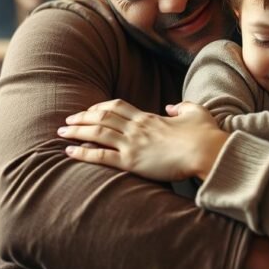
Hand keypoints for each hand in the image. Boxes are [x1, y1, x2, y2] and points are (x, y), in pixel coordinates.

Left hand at [59, 100, 228, 181]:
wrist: (207, 152)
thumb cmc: (204, 134)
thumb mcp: (196, 112)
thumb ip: (181, 107)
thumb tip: (171, 107)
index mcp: (148, 117)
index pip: (117, 106)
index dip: (99, 107)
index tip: (89, 110)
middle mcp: (136, 128)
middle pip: (101, 117)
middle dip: (81, 118)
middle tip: (67, 120)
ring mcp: (133, 144)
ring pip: (97, 133)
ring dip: (76, 132)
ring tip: (62, 133)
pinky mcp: (132, 162)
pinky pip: (101, 156)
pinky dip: (83, 153)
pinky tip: (70, 152)